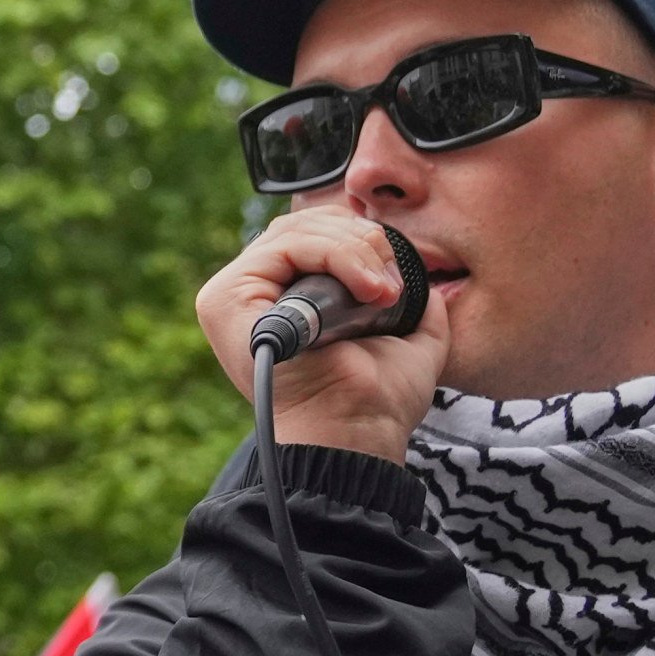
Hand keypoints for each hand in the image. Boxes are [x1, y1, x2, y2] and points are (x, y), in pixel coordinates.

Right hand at [196, 209, 449, 460]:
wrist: (359, 430)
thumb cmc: (377, 401)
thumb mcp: (408, 342)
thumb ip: (418, 309)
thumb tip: (428, 286)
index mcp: (284, 302)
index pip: (312, 235)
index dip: (356, 238)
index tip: (393, 272)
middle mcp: (253, 297)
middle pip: (302, 225)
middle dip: (359, 240)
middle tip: (389, 282)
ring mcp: (233, 296)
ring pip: (296, 231)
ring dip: (353, 250)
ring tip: (380, 291)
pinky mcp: (226, 298)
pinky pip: (286, 247)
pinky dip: (336, 256)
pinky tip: (365, 290)